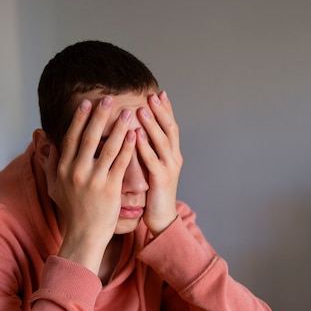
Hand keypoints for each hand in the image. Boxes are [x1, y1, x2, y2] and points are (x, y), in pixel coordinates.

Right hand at [46, 96, 135, 273]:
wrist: (85, 234)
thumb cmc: (72, 211)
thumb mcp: (54, 188)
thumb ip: (51, 165)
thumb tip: (49, 143)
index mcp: (63, 169)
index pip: (71, 137)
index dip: (80, 119)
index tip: (88, 103)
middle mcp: (77, 171)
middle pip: (89, 137)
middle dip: (100, 115)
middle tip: (110, 98)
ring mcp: (94, 180)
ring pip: (108, 147)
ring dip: (119, 127)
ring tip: (128, 112)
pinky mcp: (110, 188)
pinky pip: (121, 163)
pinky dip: (128, 147)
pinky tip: (135, 134)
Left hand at [136, 91, 182, 235]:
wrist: (161, 218)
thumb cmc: (153, 193)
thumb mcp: (152, 167)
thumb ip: (147, 150)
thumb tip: (136, 131)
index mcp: (172, 154)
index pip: (171, 126)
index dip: (166, 109)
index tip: (158, 93)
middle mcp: (174, 158)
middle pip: (170, 129)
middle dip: (161, 111)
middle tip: (152, 95)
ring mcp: (169, 169)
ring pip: (163, 142)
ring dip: (153, 124)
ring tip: (142, 109)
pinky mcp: (161, 180)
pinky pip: (153, 160)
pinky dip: (145, 147)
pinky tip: (136, 136)